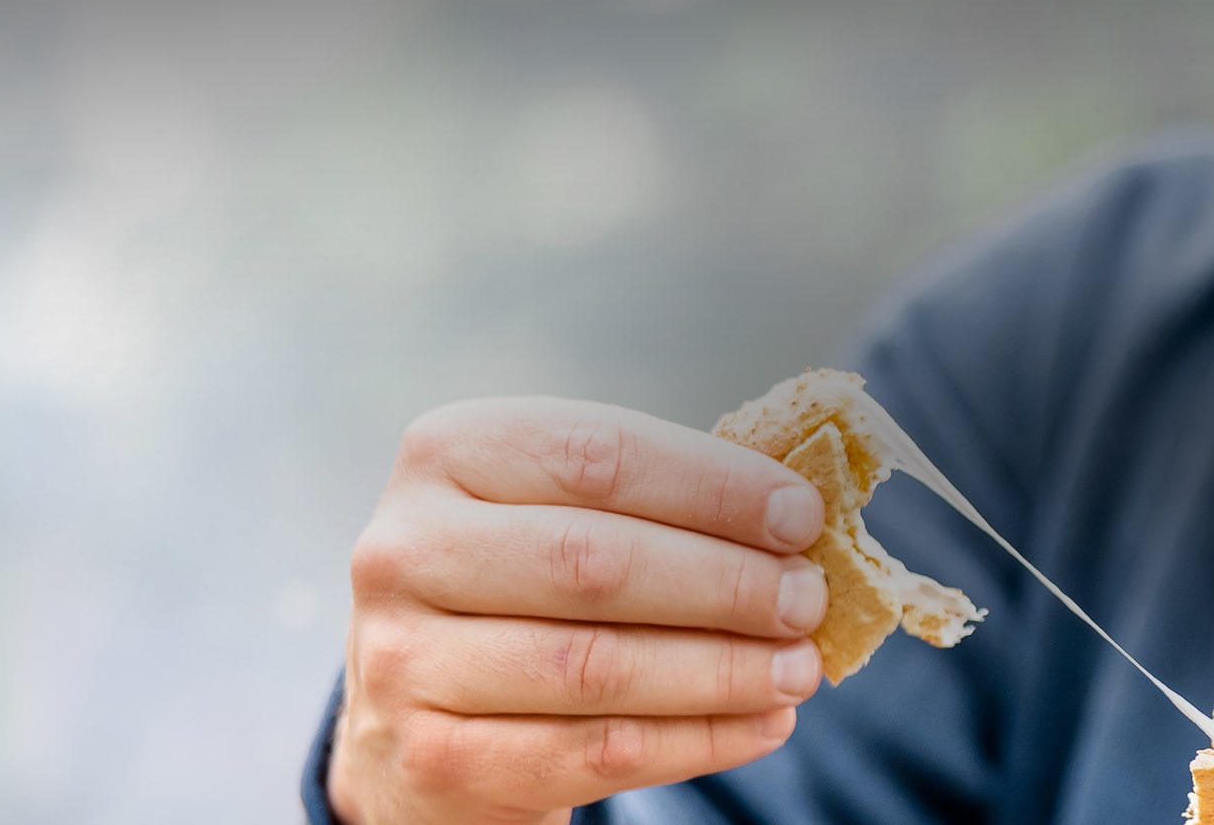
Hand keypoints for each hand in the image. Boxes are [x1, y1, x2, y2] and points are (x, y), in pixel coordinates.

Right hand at [327, 398, 830, 824]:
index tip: (803, 517)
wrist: (418, 717)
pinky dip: (696, 740)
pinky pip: (591, 752)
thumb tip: (804, 513)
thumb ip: (663, 503)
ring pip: (594, 666)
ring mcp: (405, 660)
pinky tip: (762, 724)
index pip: (598, 456)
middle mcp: (405, 550)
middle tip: (808, 602)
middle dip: (726, 583)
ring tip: (798, 669)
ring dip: (721, 670)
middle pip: (595, 562)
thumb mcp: (565, 516)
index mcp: (448, 455)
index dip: (714, 487)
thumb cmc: (526, 591)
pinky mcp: (433, 759)